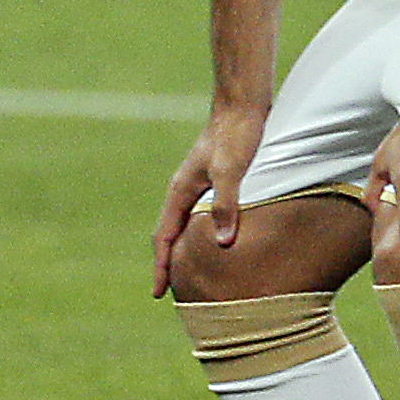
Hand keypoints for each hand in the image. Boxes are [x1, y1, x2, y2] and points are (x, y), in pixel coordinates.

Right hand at [152, 103, 266, 295]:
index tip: (157, 294)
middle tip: (168, 292)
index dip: (161, 266)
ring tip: (188, 272)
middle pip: (168, 234)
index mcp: (181, 191)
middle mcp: (184, 190)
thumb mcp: (231, 170)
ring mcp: (197, 184)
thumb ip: (226, 204)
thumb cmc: (237, 135)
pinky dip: (197, 232)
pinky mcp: (213, 179)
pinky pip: (198, 214)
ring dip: (181, 248)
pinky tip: (213, 240)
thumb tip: (223, 243)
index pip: (164, 237)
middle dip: (166, 263)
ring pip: (183, 224)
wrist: (242, 105)